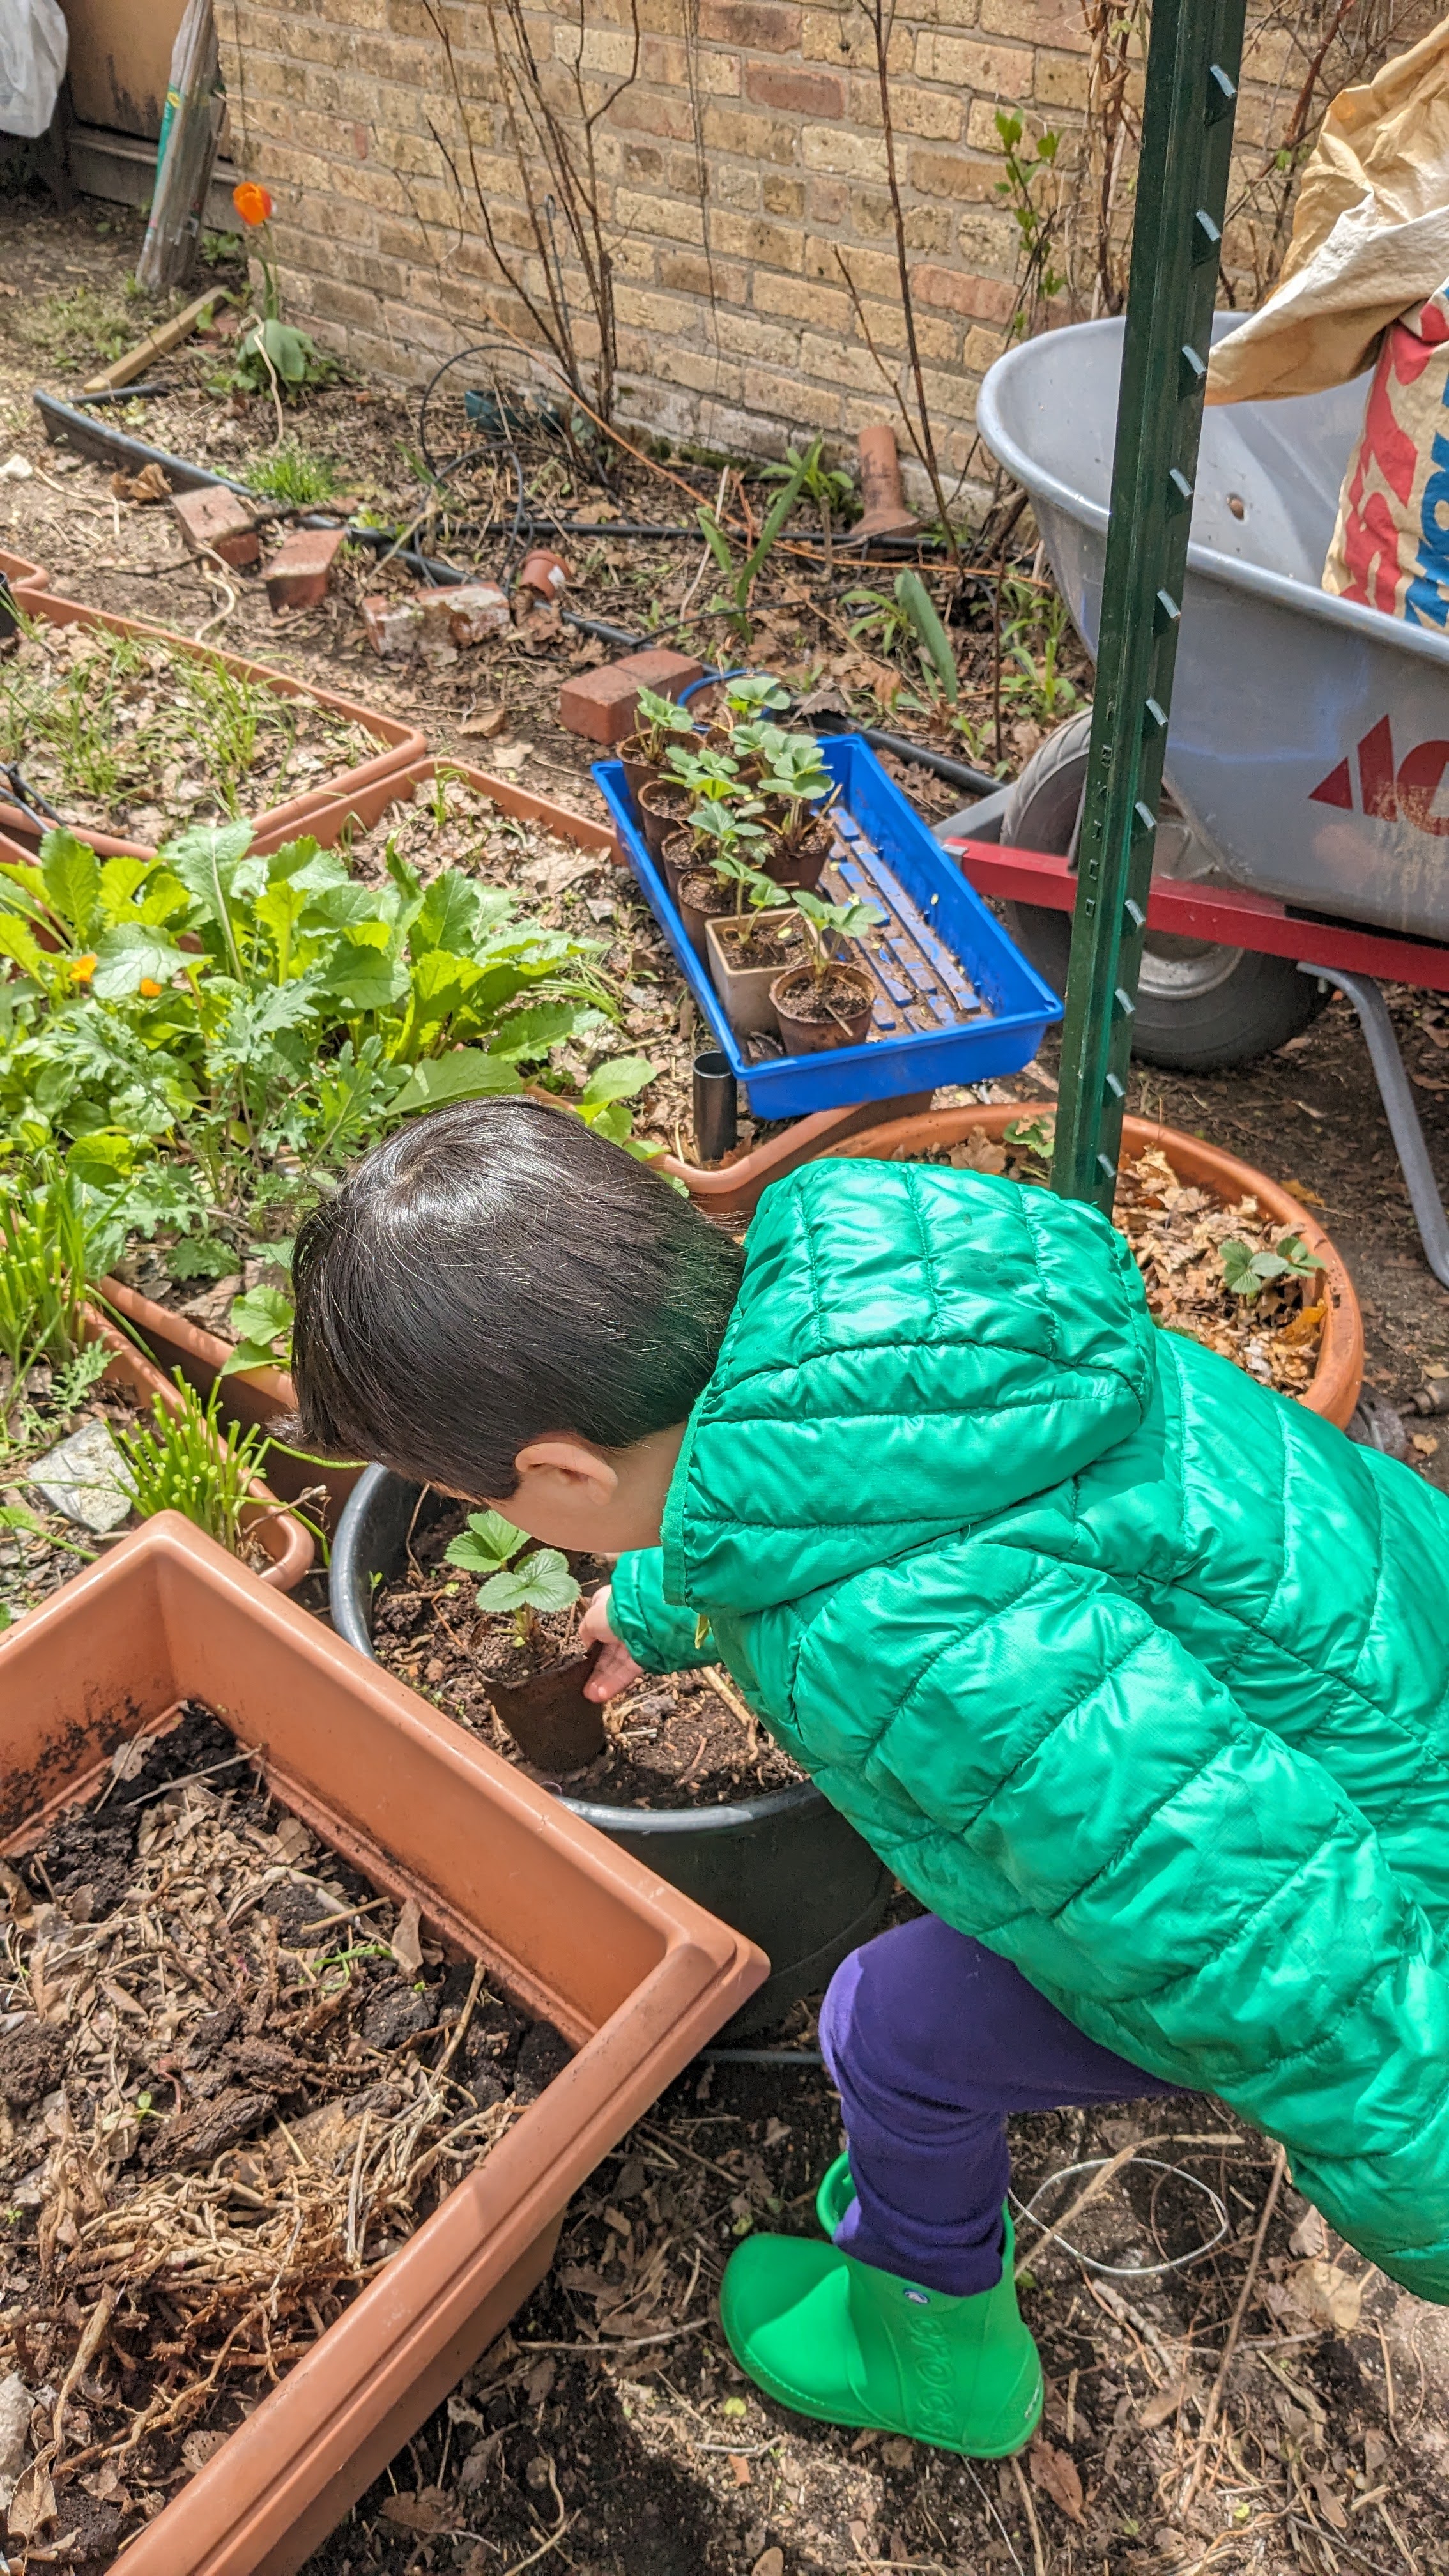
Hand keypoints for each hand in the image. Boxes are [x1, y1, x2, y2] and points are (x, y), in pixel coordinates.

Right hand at [580, 1585, 646, 1701]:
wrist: (641, 1617)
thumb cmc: (611, 1612)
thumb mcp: (589, 1620)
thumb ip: (586, 1632)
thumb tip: (588, 1643)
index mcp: (609, 1607)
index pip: (597, 1627)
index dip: (590, 1646)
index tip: (583, 1661)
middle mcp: (623, 1622)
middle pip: (607, 1650)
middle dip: (596, 1670)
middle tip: (585, 1687)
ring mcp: (635, 1638)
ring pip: (617, 1662)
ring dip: (604, 1680)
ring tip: (591, 1695)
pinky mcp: (647, 1652)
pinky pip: (629, 1669)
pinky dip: (616, 1682)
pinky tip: (602, 1694)